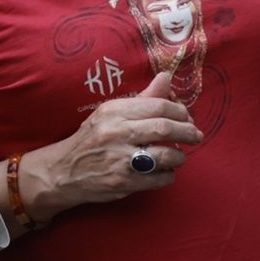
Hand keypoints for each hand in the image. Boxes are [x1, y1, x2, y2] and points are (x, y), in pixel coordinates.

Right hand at [47, 71, 202, 208]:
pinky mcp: (124, 182)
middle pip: (164, 128)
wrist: (64, 170)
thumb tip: (166, 78)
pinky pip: (160, 178)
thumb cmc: (92, 138)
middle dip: (188, 132)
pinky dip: (170, 175)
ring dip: (180, 156)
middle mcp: (117, 132)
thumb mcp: (111, 113)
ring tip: (179, 155)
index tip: (186, 117)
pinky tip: (165, 171)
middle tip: (195, 135)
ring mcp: (120, 159)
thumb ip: (142, 98)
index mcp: (114, 111)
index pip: (158, 106)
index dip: (179, 111)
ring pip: (166, 155)